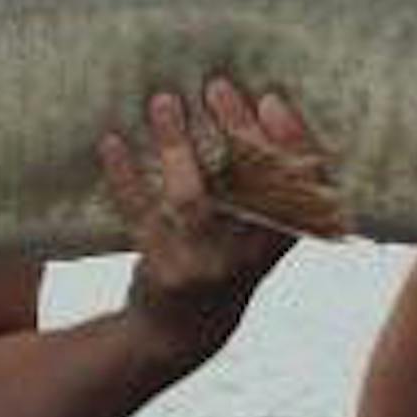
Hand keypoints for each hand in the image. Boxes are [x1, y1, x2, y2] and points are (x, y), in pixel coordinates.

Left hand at [97, 78, 317, 368]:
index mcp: (283, 238)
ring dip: (177, 146)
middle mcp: (251, 255)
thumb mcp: (255, 230)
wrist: (181, 331)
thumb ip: (263, 184)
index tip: (270, 99)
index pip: (304, 185)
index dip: (292, 141)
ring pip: (194, 199)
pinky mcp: (164, 272)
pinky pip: (143, 216)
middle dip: (236, 131)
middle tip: (216, 85)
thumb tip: (250, 99)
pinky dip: (126, 177)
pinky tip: (112, 142)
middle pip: (252, 186)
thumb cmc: (221, 256)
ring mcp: (206, 266)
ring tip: (164, 100)